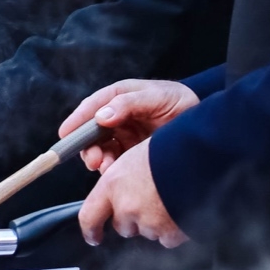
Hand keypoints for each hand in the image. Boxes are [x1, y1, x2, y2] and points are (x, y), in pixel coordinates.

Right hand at [60, 79, 199, 170]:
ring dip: (98, 159)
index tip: (66, 134)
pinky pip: (114, 162)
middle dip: (88, 146)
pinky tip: (115, 173)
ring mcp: (124, 134)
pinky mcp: (131, 152)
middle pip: (92, 131)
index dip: (77, 119)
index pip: (93, 105)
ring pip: (100, 148)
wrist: (204, 123)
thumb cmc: (182, 102)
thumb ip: (130, 103)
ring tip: (105, 167)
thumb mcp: (159, 98)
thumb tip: (101, 116)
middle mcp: (118, 115)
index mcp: (120, 96)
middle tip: (93, 160)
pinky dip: (110, 169)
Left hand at [78, 141, 185, 246]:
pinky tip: (180, 209)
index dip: (90, 231)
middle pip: (122, 226)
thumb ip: (121, 180)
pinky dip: (173, 229)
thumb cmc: (170, 149)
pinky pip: (167, 238)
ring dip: (154, 221)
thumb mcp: (134, 157)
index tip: (93, 236)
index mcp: (113, 184)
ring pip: (146, 232)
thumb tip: (119, 194)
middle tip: (149, 200)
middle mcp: (126, 206)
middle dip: (133, 219)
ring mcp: (147, 222)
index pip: (89, 217)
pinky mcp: (168, 233)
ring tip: (169, 198)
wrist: (200, 157)